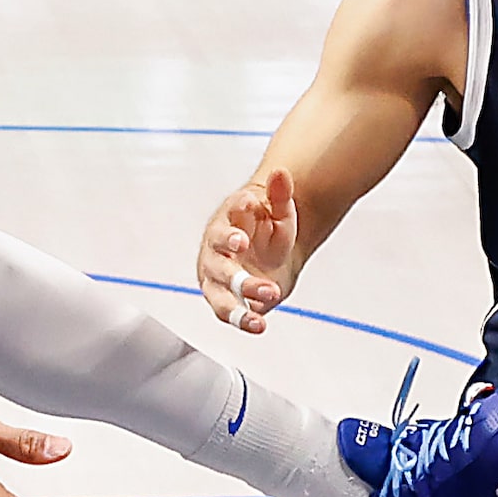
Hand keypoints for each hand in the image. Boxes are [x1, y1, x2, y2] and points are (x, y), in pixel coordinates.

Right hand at [199, 168, 298, 332]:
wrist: (272, 252)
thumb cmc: (269, 227)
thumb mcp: (280, 210)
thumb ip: (280, 194)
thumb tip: (281, 171)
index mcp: (228, 222)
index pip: (225, 224)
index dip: (231, 232)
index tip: (241, 239)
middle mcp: (216, 249)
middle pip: (218, 263)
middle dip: (234, 274)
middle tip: (259, 283)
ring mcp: (217, 274)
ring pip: (218, 292)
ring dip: (236, 305)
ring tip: (258, 315)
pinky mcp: (222, 296)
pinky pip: (226, 311)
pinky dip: (241, 319)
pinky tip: (258, 325)